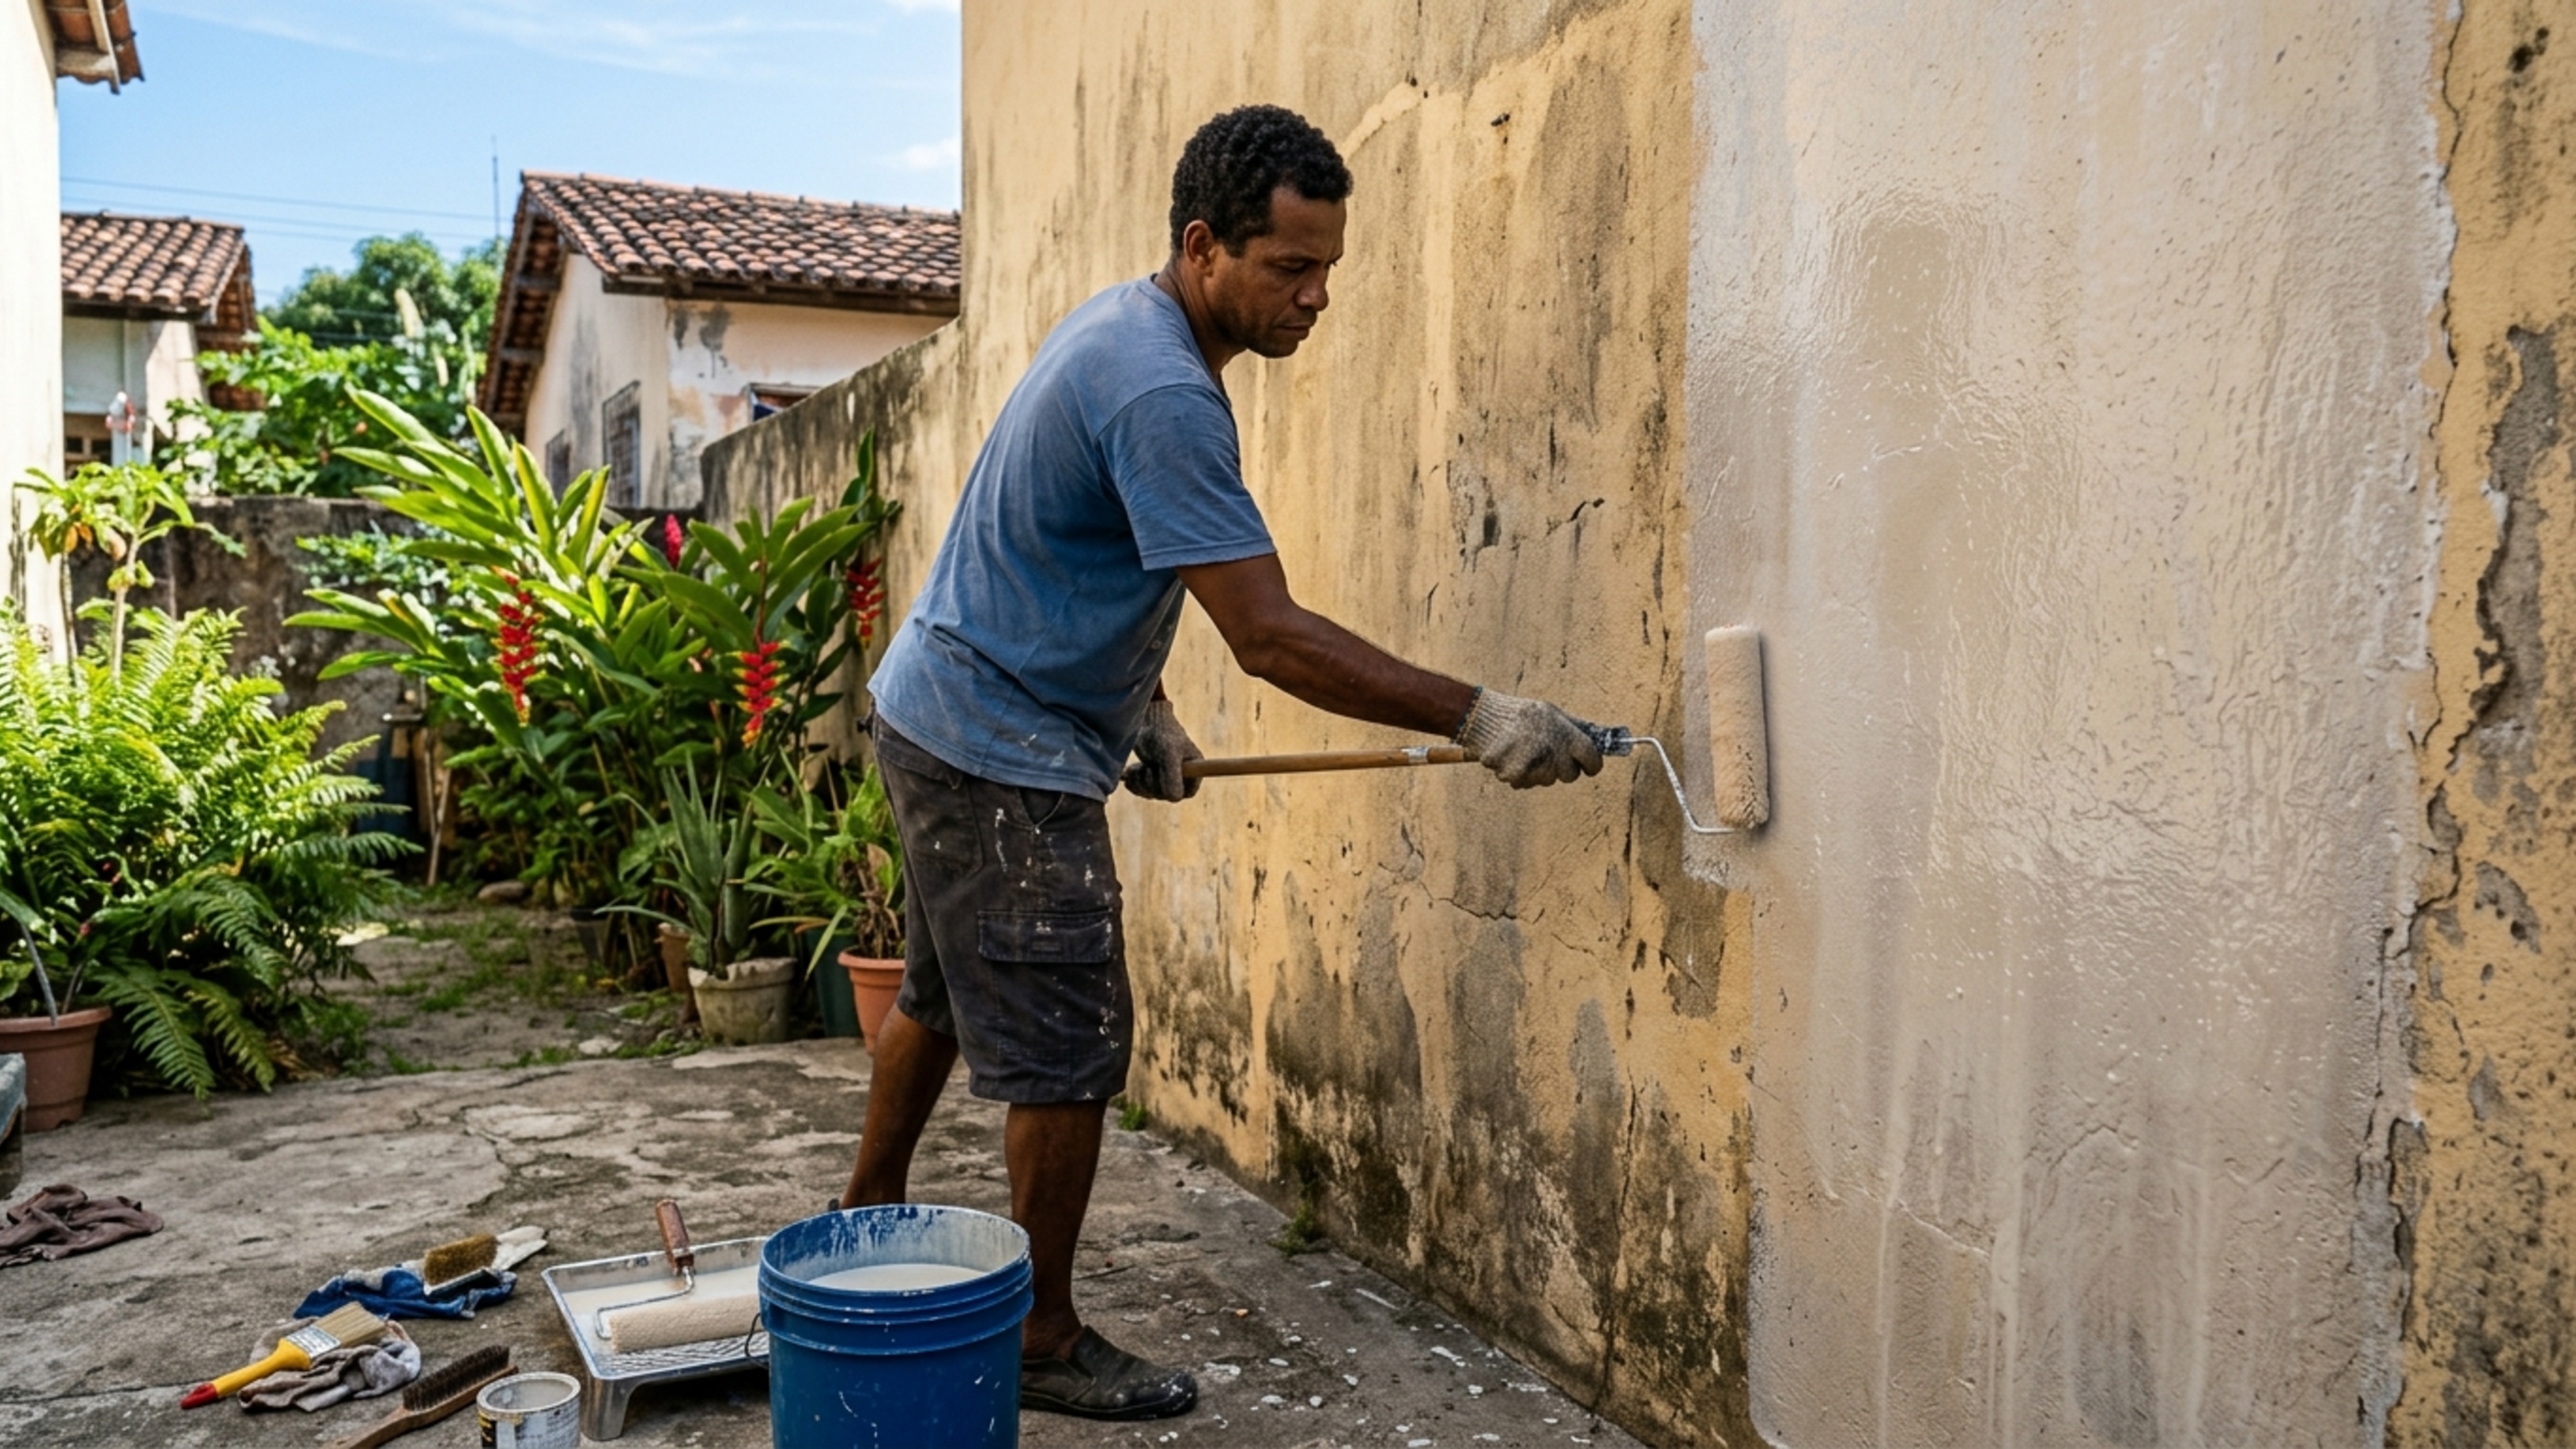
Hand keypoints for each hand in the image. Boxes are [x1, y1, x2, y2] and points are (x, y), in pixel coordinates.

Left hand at [1121, 699, 1203, 800]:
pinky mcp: (1150, 773)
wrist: (1143, 718)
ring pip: (1152, 793)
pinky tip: (1128, 774)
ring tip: (1134, 770)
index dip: (1173, 790)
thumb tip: (1174, 799)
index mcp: (1194, 767)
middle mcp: (1182, 772)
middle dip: (1152, 785)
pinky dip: (1134, 783)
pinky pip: (1143, 789)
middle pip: (1166, 794)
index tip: (1161, 779)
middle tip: (1145, 769)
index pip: (1187, 793)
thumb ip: (1173, 776)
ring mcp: (1165, 774)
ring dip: (1140, 784)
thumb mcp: (1168, 753)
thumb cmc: (1160, 732)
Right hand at [1455, 689, 1604, 788]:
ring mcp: (1535, 769)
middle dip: (1563, 766)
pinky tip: (1513, 756)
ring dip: (1540, 770)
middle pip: (1570, 775)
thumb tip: (1603, 738)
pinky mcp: (1516, 777)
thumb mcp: (1553, 713)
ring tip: (1525, 749)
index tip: (1588, 765)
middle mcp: (1554, 755)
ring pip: (1546, 780)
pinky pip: (1526, 783)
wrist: (1484, 717)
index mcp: (1568, 737)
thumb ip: (1576, 729)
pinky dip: (1520, 773)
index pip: (1593, 760)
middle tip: (1548, 751)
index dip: (1592, 764)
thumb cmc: (1522, 714)